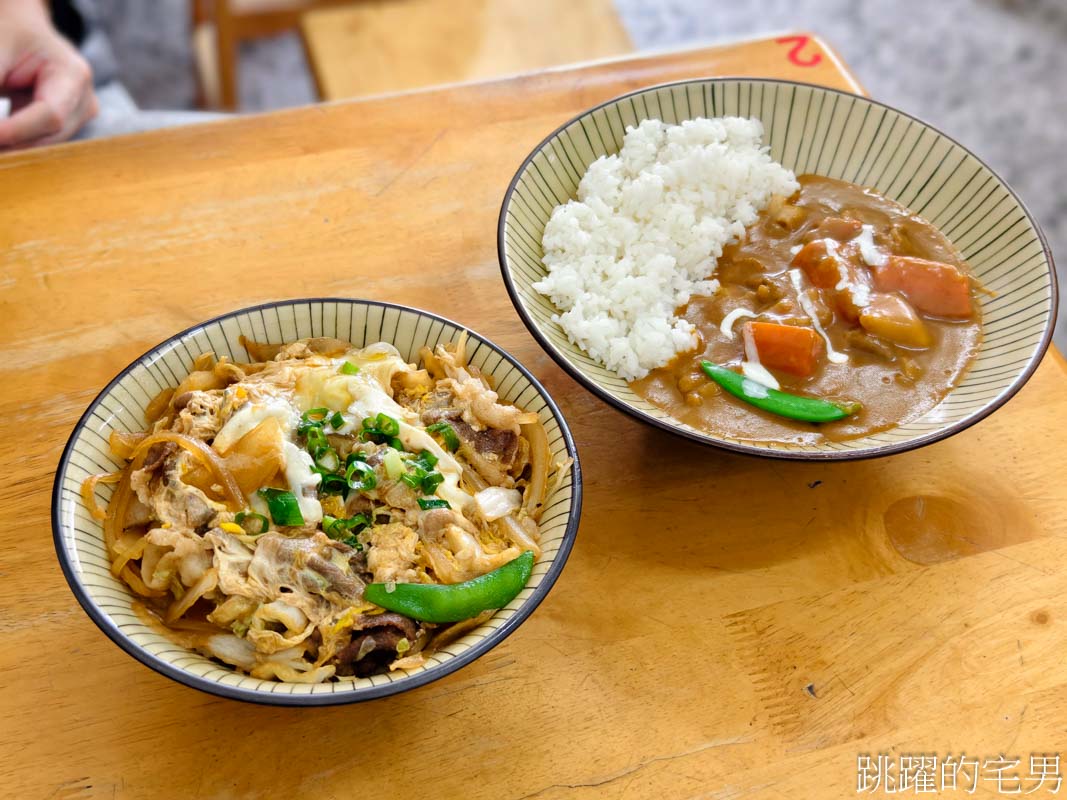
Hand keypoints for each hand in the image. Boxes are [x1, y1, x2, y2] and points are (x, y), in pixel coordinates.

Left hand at [0, 0, 97, 148]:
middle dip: (13, 141)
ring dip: (14, 143)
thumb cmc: (11, 32)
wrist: (23, 29)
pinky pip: (41, 140)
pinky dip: (17, 140)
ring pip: (45, 142)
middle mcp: (85, 99)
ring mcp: (80, 114)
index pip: (50, 116)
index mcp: (74, 74)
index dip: (17, 131)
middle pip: (50, 134)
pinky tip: (2, 134)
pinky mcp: (69, 124)